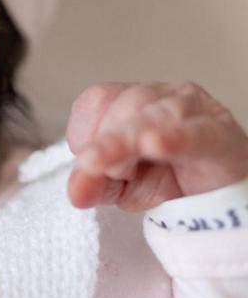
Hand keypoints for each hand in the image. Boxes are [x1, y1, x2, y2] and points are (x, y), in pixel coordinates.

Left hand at [65, 81, 247, 210]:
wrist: (222, 202)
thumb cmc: (168, 181)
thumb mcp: (119, 185)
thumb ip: (94, 184)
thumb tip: (75, 193)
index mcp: (132, 100)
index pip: (96, 100)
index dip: (85, 134)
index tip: (95, 166)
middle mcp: (164, 96)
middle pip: (124, 103)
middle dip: (110, 144)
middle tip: (117, 175)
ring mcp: (196, 112)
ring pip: (154, 116)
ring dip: (130, 145)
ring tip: (128, 173)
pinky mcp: (221, 137)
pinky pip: (196, 133)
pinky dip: (174, 138)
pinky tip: (157, 145)